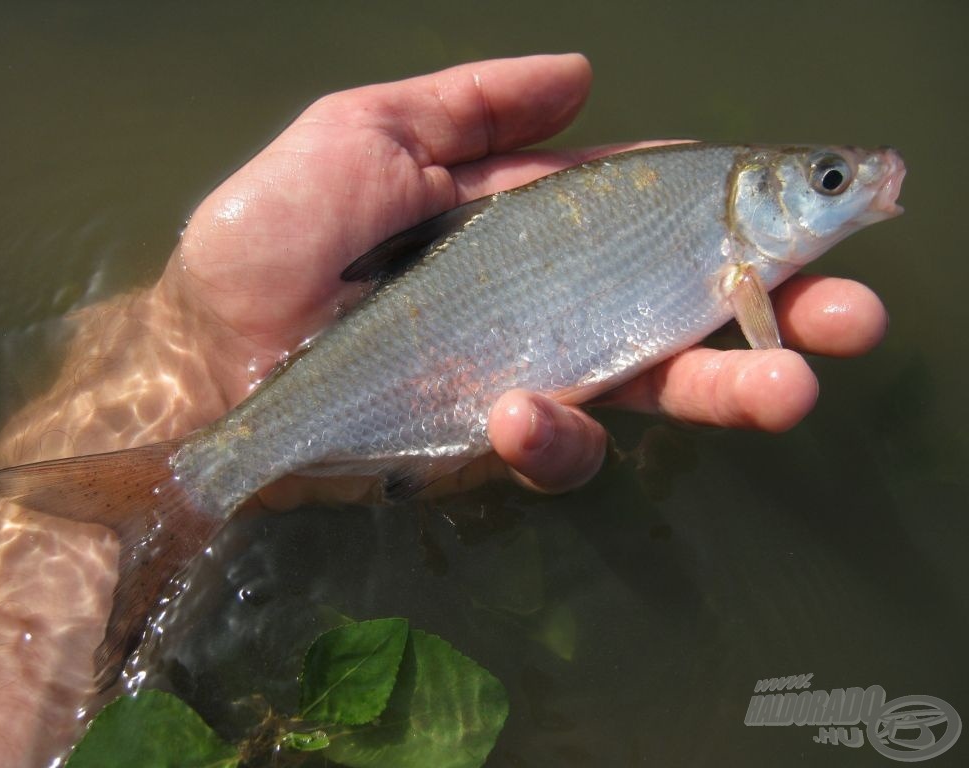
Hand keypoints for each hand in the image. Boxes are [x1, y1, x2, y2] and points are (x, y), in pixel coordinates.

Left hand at [159, 53, 886, 498]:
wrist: (211, 360)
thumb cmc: (274, 236)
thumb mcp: (365, 134)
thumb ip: (472, 107)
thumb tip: (584, 73)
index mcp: (533, 220)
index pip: (656, 210)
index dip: (737, 210)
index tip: (820, 208)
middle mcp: (549, 297)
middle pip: (686, 306)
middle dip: (781, 312)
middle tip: (855, 320)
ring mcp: (529, 372)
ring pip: (653, 389)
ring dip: (729, 389)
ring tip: (785, 390)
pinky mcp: (491, 438)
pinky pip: (555, 444)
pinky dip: (553, 430)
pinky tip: (515, 405)